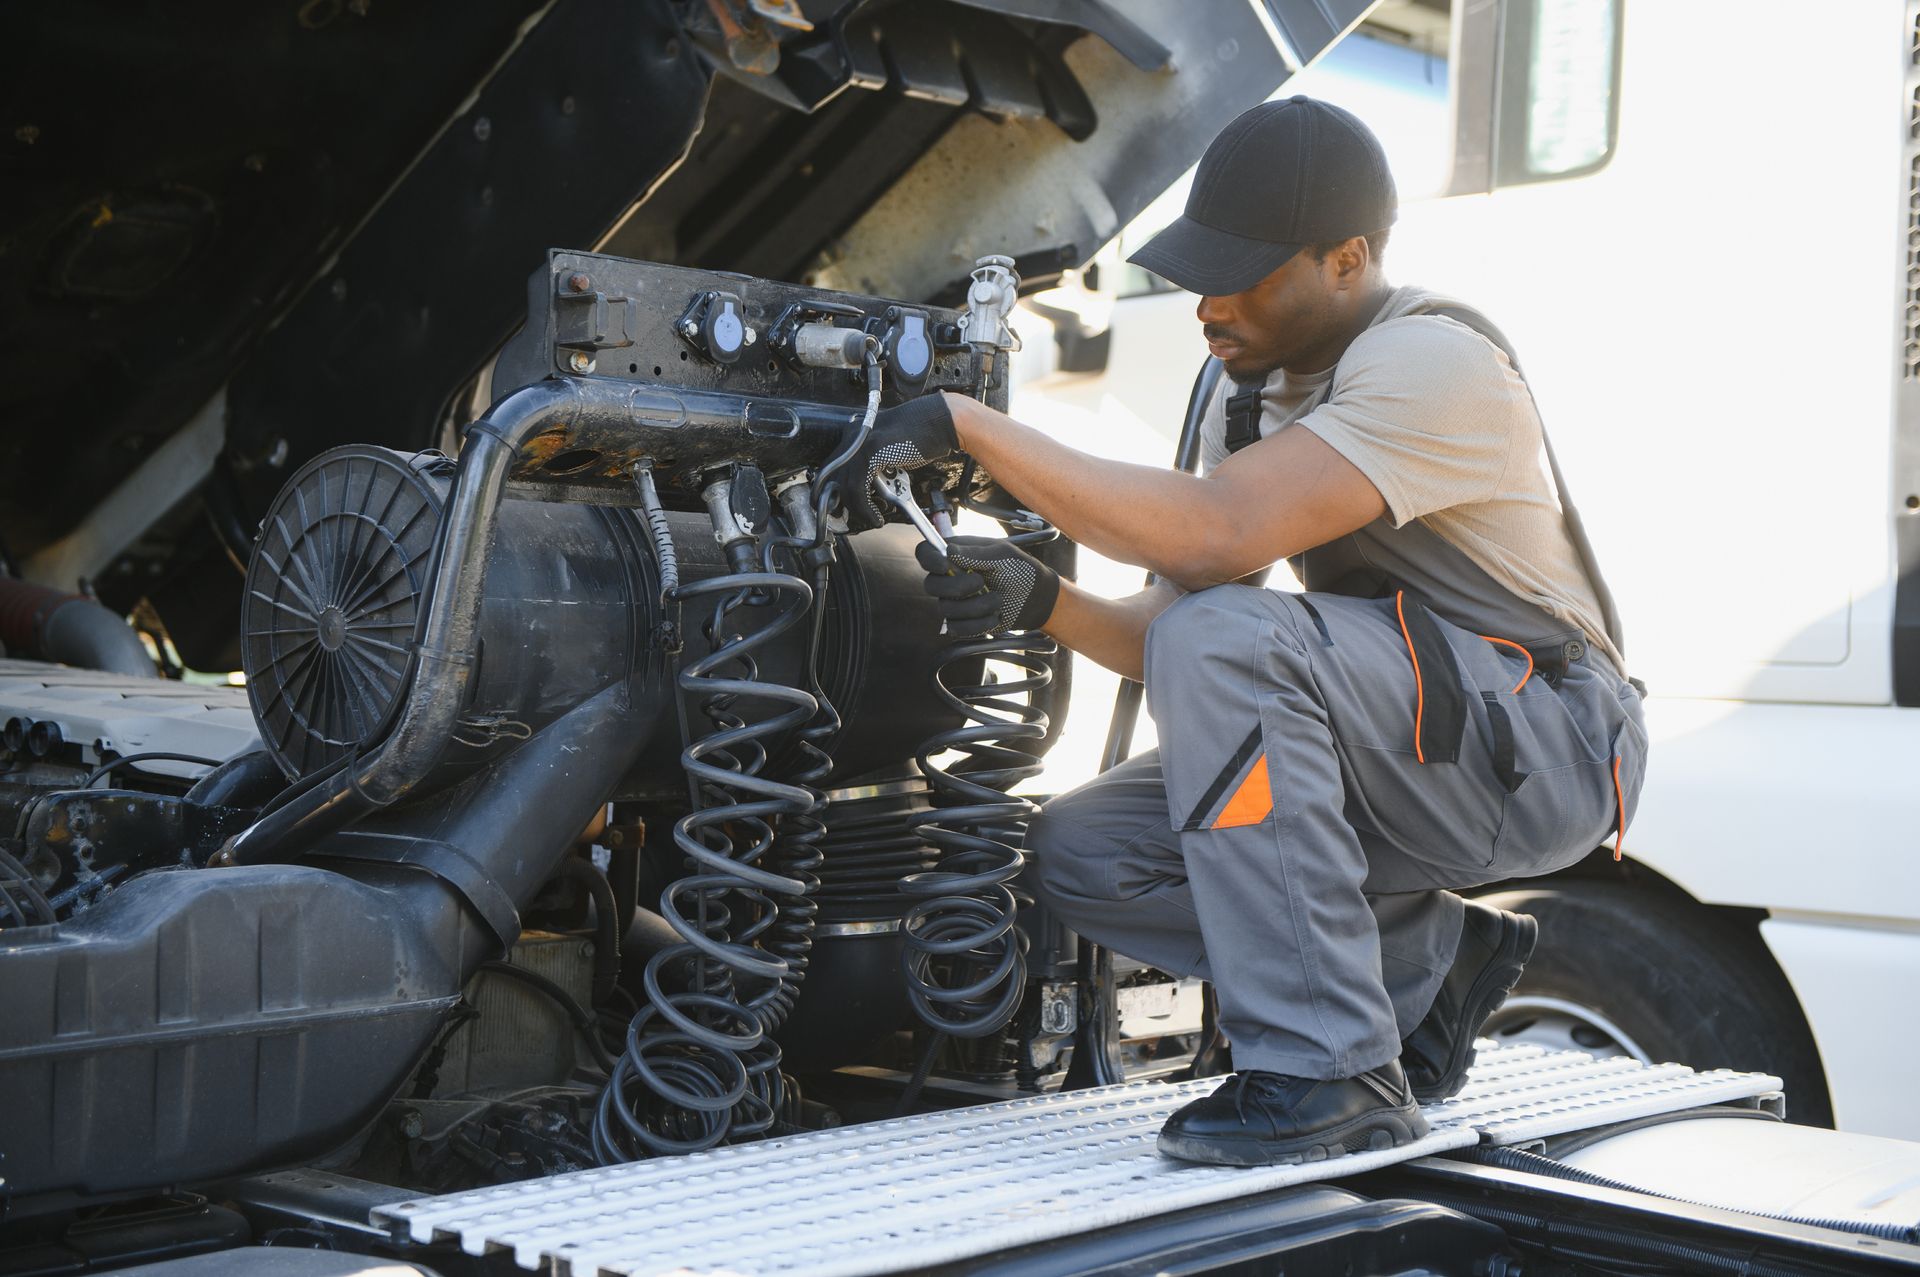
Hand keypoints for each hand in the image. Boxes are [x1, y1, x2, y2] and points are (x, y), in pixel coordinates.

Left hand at [845, 394, 958, 529]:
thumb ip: (875, 464)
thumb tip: (867, 487)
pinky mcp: (871, 454)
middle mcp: (853, 438)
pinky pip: (859, 489)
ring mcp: (860, 444)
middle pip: (834, 477)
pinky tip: (876, 515)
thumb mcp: (890, 450)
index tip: (843, 507)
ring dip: (858, 509)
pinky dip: (866, 508)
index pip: (834, 467)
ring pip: (846, 487)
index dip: (837, 490)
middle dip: (843, 502)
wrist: (940, 422)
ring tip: (873, 518)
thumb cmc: (922, 436)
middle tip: (859, 516)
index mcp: (855, 434)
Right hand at [916, 536, 1059, 634]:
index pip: (926, 553)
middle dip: (956, 586)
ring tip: (997, 601)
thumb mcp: (1003, 554)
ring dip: (974, 606)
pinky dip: (977, 625)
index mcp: (956, 553)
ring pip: (945, 608)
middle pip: (930, 584)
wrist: (1038, 599)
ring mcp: (955, 600)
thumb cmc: (1021, 570)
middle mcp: (950, 577)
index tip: (945, 565)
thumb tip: (948, 550)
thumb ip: (975, 553)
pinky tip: (994, 618)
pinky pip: (956, 628)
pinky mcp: (963, 621)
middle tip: (980, 582)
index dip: (929, 559)